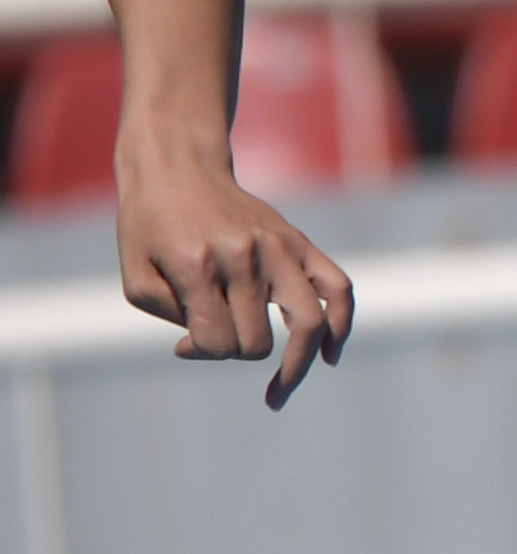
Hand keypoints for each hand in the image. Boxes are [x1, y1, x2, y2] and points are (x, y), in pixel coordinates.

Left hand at [118, 144, 354, 408]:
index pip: (218, 342)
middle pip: (257, 341)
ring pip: (310, 324)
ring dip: (297, 365)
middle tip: (218, 341)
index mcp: (198, 266)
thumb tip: (206, 346)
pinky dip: (341, 327)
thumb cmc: (149, 226)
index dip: (200, 352)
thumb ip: (174, 321)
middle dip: (235, 351)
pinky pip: (339, 289)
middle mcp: (245, 258)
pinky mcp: (299, 242)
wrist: (177, 167)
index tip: (184, 343)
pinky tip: (329, 355)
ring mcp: (279, 248)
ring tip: (282, 386)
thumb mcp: (138, 278)